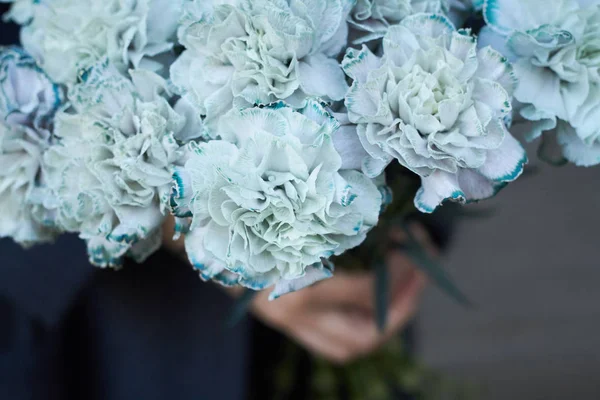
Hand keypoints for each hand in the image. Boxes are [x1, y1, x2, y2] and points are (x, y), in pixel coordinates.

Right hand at [250, 225, 432, 363]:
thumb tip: (392, 226)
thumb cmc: (254, 219)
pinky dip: (359, 324)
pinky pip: (332, 340)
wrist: (213, 236)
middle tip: (420, 277)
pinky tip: (372, 300)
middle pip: (360, 337)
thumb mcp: (298, 218)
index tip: (414, 243)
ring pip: (347, 346)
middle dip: (400, 310)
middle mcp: (291, 312)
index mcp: (296, 282)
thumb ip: (340, 228)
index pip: (365, 291)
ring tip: (404, 292)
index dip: (399, 270)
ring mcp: (287, 323)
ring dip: (383, 323)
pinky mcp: (287, 322)